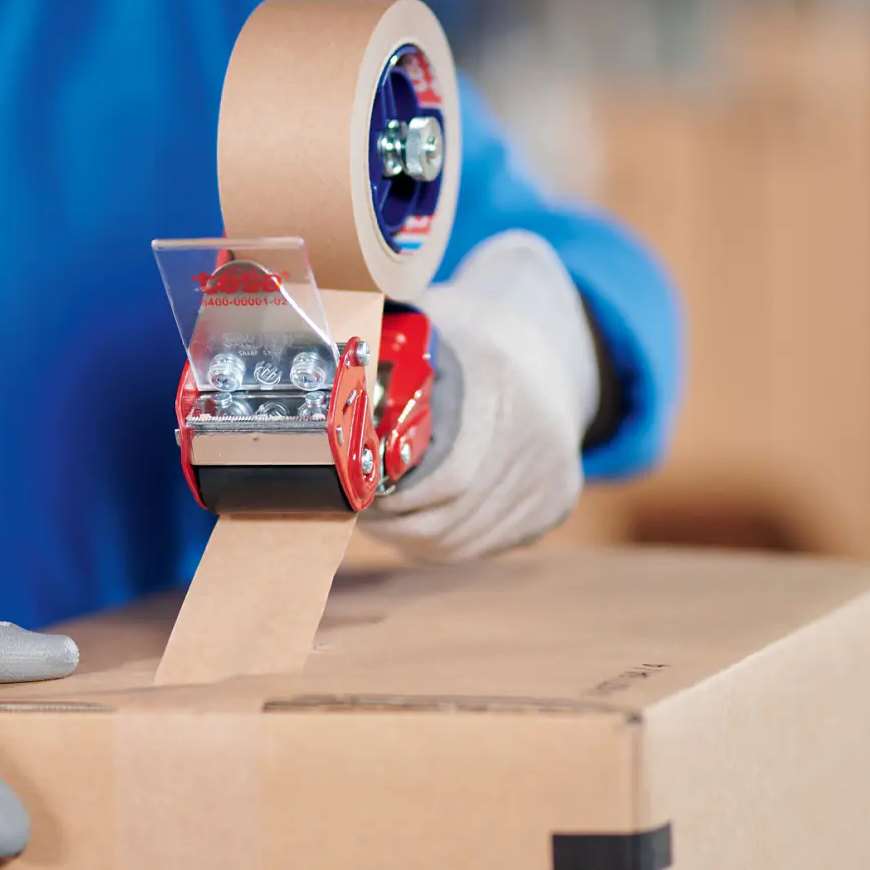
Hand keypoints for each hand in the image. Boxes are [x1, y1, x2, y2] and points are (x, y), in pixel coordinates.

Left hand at [364, 230, 597, 560]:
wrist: (544, 351)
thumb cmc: (466, 340)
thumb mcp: (426, 325)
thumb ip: (378, 348)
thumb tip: (311, 359)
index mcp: (499, 382)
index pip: (448, 475)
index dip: (396, 497)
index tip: (358, 493)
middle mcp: (538, 433)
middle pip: (452, 516)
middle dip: (395, 523)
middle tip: (359, 511)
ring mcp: (551, 473)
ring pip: (465, 540)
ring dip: (415, 538)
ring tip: (382, 519)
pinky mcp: (557, 501)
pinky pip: (486, 544)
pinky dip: (445, 541)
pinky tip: (420, 522)